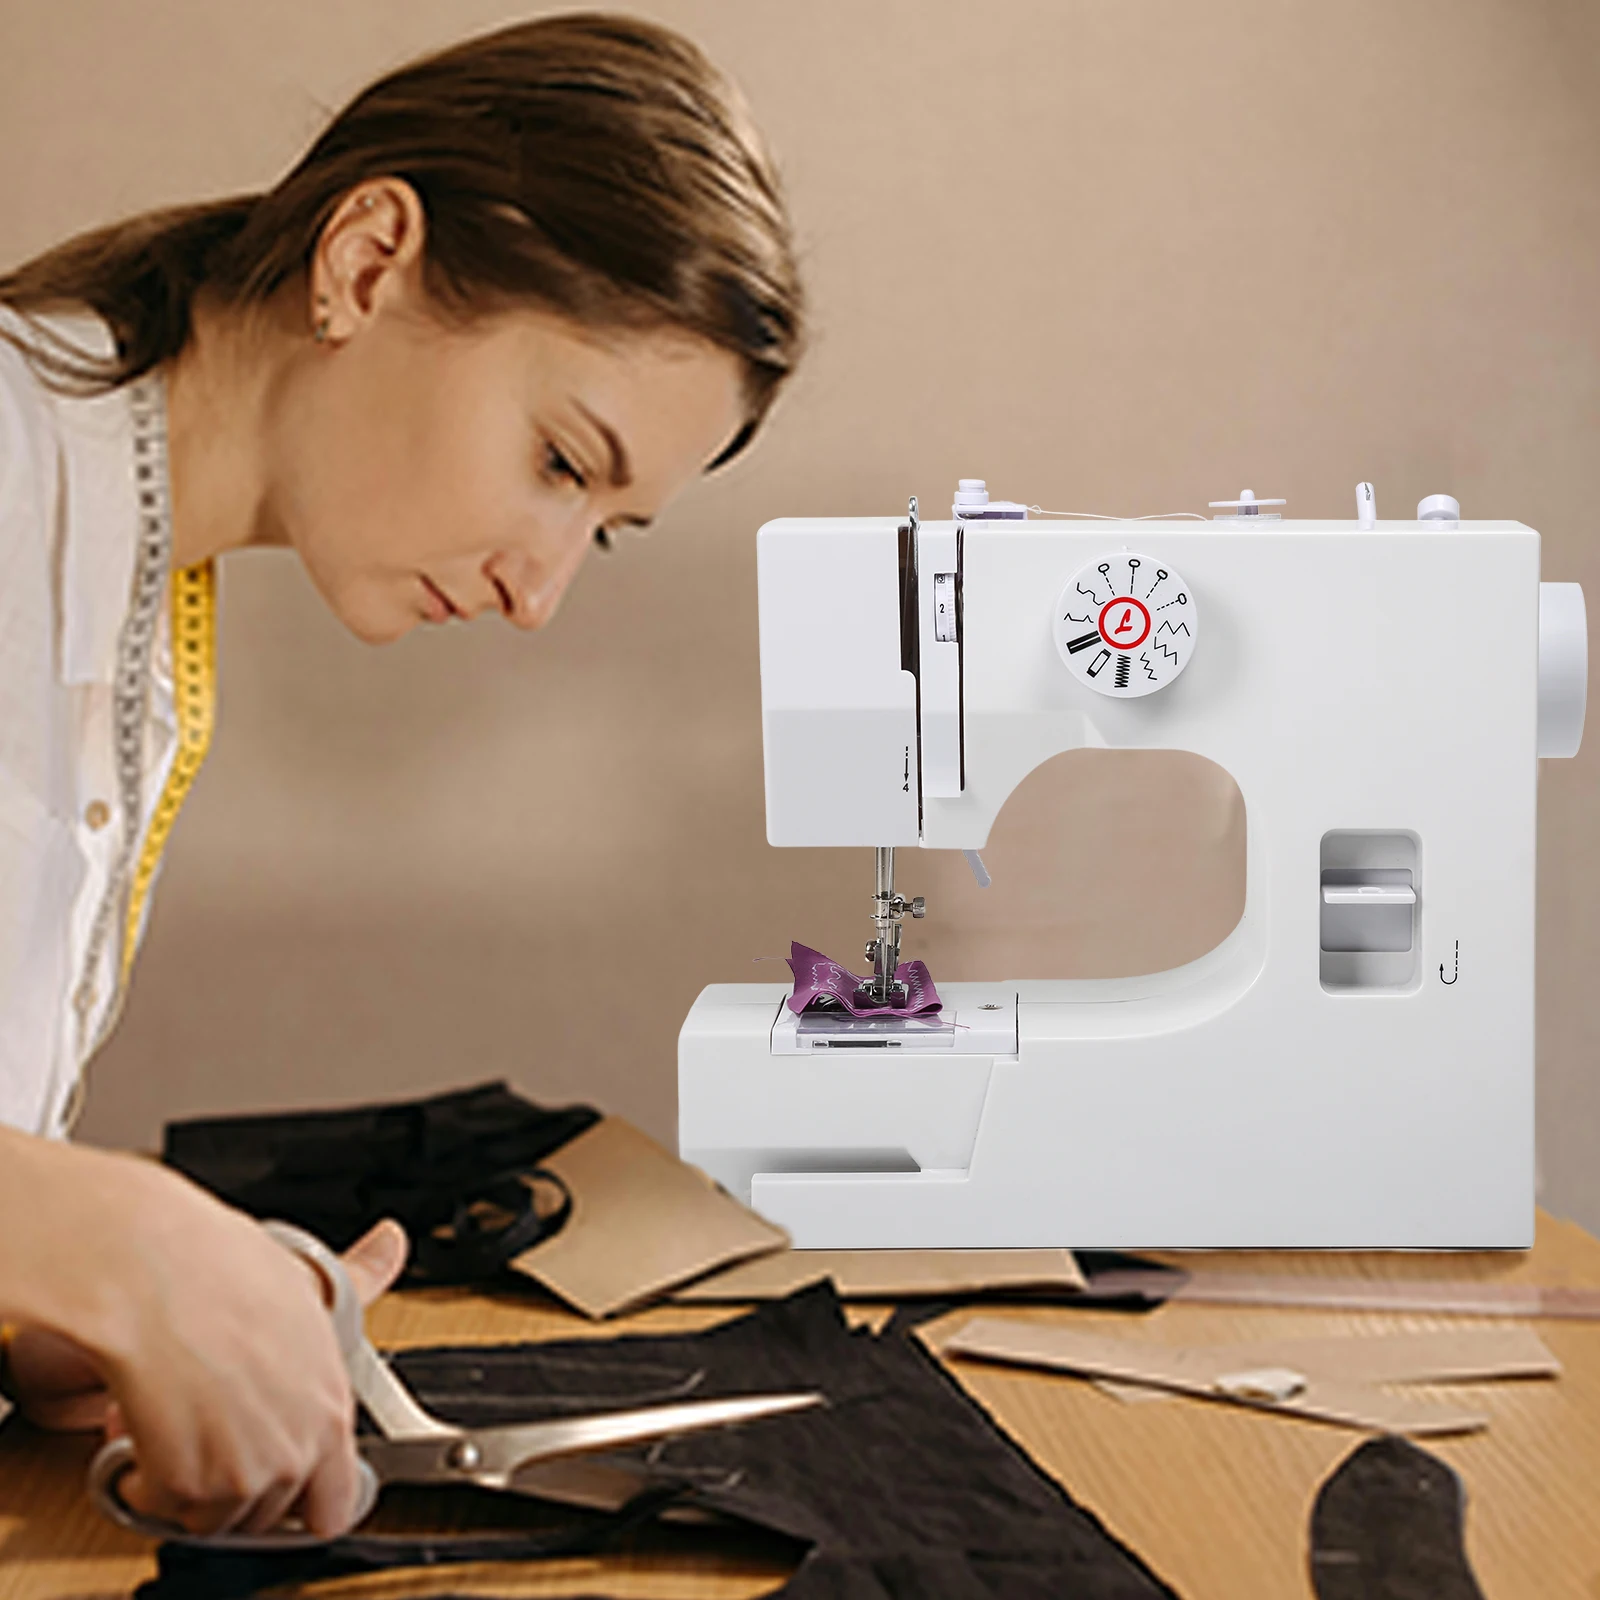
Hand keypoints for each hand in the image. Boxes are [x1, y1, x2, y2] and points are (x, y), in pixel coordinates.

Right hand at [5, 1161, 407, 1539]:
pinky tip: (145, 1429)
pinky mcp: (186, 1488)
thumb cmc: (226, 1276)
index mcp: (332, 1409)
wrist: (158, 1280)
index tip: (286, 1487)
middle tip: (218, 1434)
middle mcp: (296, 1451)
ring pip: (215, 1518)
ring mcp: (244, 1476)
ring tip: (182, 1422)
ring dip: (191, 1483)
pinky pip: (161, 1509)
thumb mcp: (309, 1279)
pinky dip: (144, 1478)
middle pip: (268, 1514)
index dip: (307, 1500)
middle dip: (239, 1482)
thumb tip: (391, 1244)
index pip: (336, 1504)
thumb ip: (359, 1279)